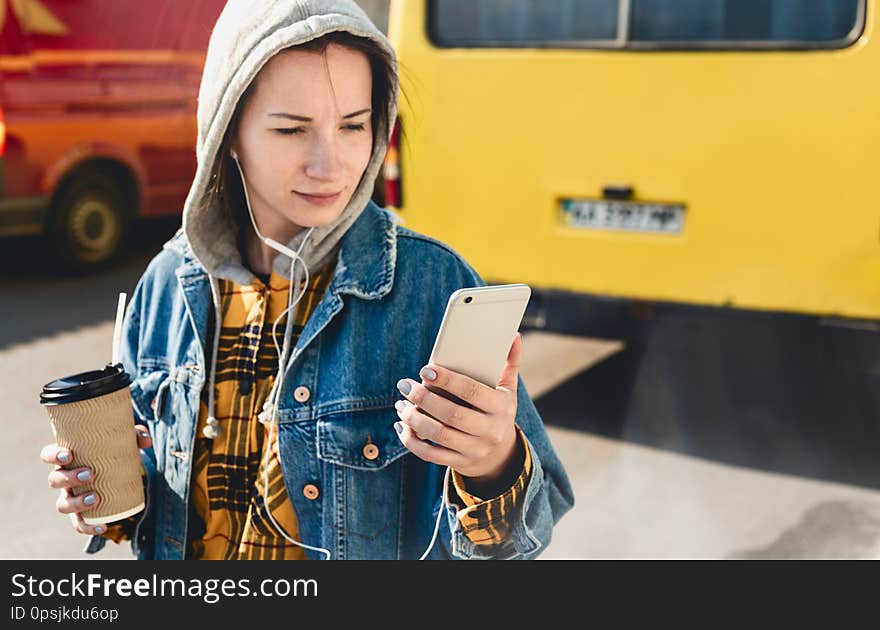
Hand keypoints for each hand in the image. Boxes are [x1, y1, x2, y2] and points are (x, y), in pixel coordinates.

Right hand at [40, 425, 151, 535]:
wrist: (117, 468)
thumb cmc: (113, 450)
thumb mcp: (123, 440)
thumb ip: (135, 435)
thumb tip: (146, 440)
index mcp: (67, 458)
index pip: (48, 455)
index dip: (54, 456)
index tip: (69, 455)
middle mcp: (64, 478)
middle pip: (54, 480)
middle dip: (68, 478)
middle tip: (89, 474)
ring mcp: (70, 496)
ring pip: (62, 504)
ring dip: (76, 503)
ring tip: (95, 498)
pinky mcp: (82, 512)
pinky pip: (79, 523)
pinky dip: (88, 527)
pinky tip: (103, 527)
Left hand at [394, 333, 523, 493]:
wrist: (501, 455)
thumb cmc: (498, 412)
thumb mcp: (507, 390)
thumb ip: (509, 363)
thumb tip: (514, 336)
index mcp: (501, 408)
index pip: (472, 391)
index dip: (448, 380)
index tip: (426, 369)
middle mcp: (490, 431)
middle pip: (452, 414)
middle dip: (424, 399)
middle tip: (405, 385)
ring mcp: (475, 450)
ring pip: (439, 435)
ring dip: (414, 419)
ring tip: (401, 405)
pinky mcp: (460, 463)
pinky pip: (431, 455)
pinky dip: (412, 441)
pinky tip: (401, 426)